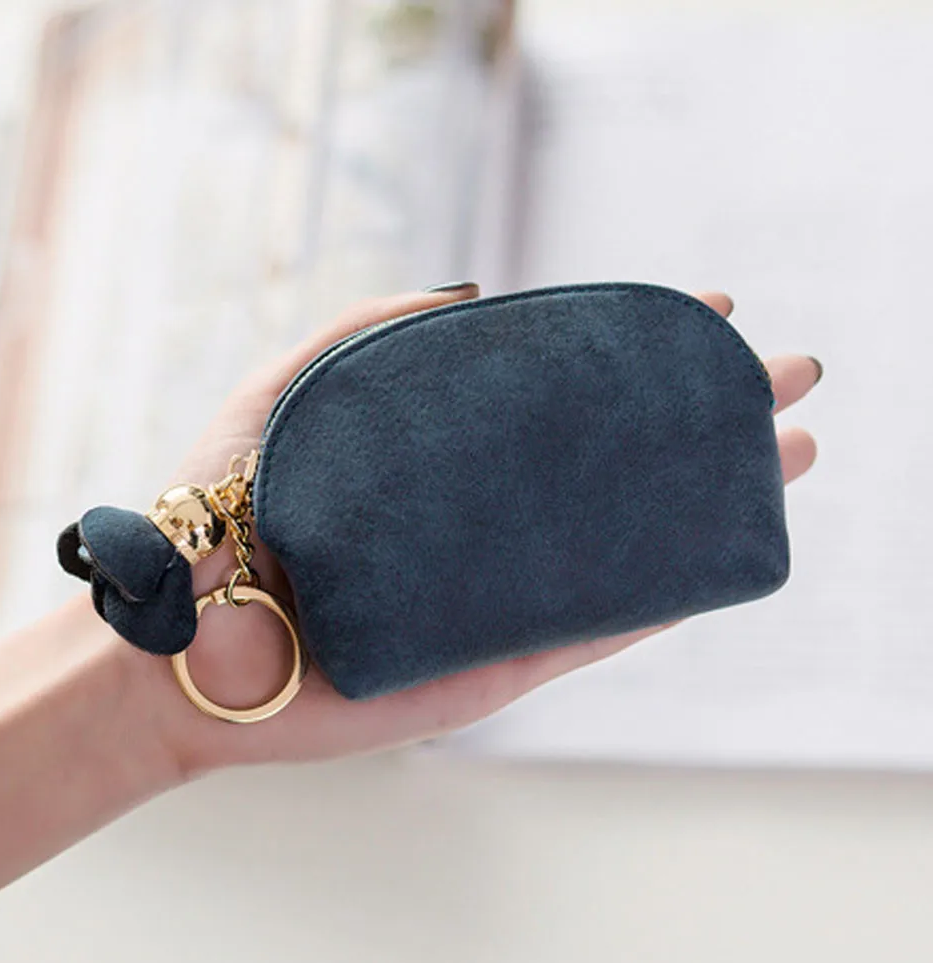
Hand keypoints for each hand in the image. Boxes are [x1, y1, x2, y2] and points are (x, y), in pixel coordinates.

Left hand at [143, 286, 819, 777]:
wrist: (179, 638)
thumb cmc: (217, 507)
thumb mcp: (283, 390)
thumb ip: (366, 332)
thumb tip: (472, 292)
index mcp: (440, 457)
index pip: (556, 396)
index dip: (631, 354)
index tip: (703, 311)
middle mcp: (477, 522)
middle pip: (605, 464)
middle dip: (696, 419)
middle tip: (775, 378)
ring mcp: (491, 596)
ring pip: (615, 546)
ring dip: (701, 501)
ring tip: (784, 454)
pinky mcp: (490, 669)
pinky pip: (586, 633)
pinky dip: (653, 601)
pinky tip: (712, 558)